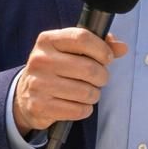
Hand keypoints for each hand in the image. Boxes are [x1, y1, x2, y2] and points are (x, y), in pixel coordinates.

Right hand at [11, 28, 127, 134]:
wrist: (25, 94)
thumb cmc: (55, 68)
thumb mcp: (70, 50)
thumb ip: (98, 45)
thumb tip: (122, 47)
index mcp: (47, 40)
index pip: (82, 38)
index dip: (102, 49)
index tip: (107, 58)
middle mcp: (40, 60)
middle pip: (89, 68)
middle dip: (102, 76)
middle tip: (98, 79)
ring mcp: (39, 84)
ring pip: (86, 92)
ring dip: (94, 95)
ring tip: (87, 92)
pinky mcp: (40, 106)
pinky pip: (78, 110)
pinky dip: (84, 109)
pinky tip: (77, 104)